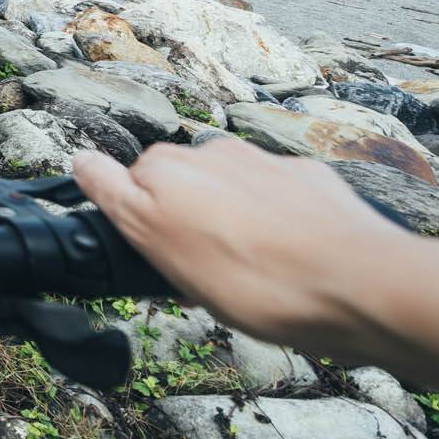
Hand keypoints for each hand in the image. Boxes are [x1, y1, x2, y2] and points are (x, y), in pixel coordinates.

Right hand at [72, 136, 410, 355]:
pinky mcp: (312, 181)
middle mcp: (216, 154)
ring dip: (231, 224)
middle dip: (185, 222)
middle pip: (182, 186)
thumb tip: (80, 158)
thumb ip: (114, 194)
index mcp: (171, 167)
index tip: (156, 260)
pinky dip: (277, 224)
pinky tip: (291, 259)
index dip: (139, 225)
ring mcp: (268, 164)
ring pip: (230, 194)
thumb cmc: (254, 277)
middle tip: (201, 276)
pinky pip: (279, 199)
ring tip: (251, 275)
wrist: (358, 284)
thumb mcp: (158, 242)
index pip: (130, 184)